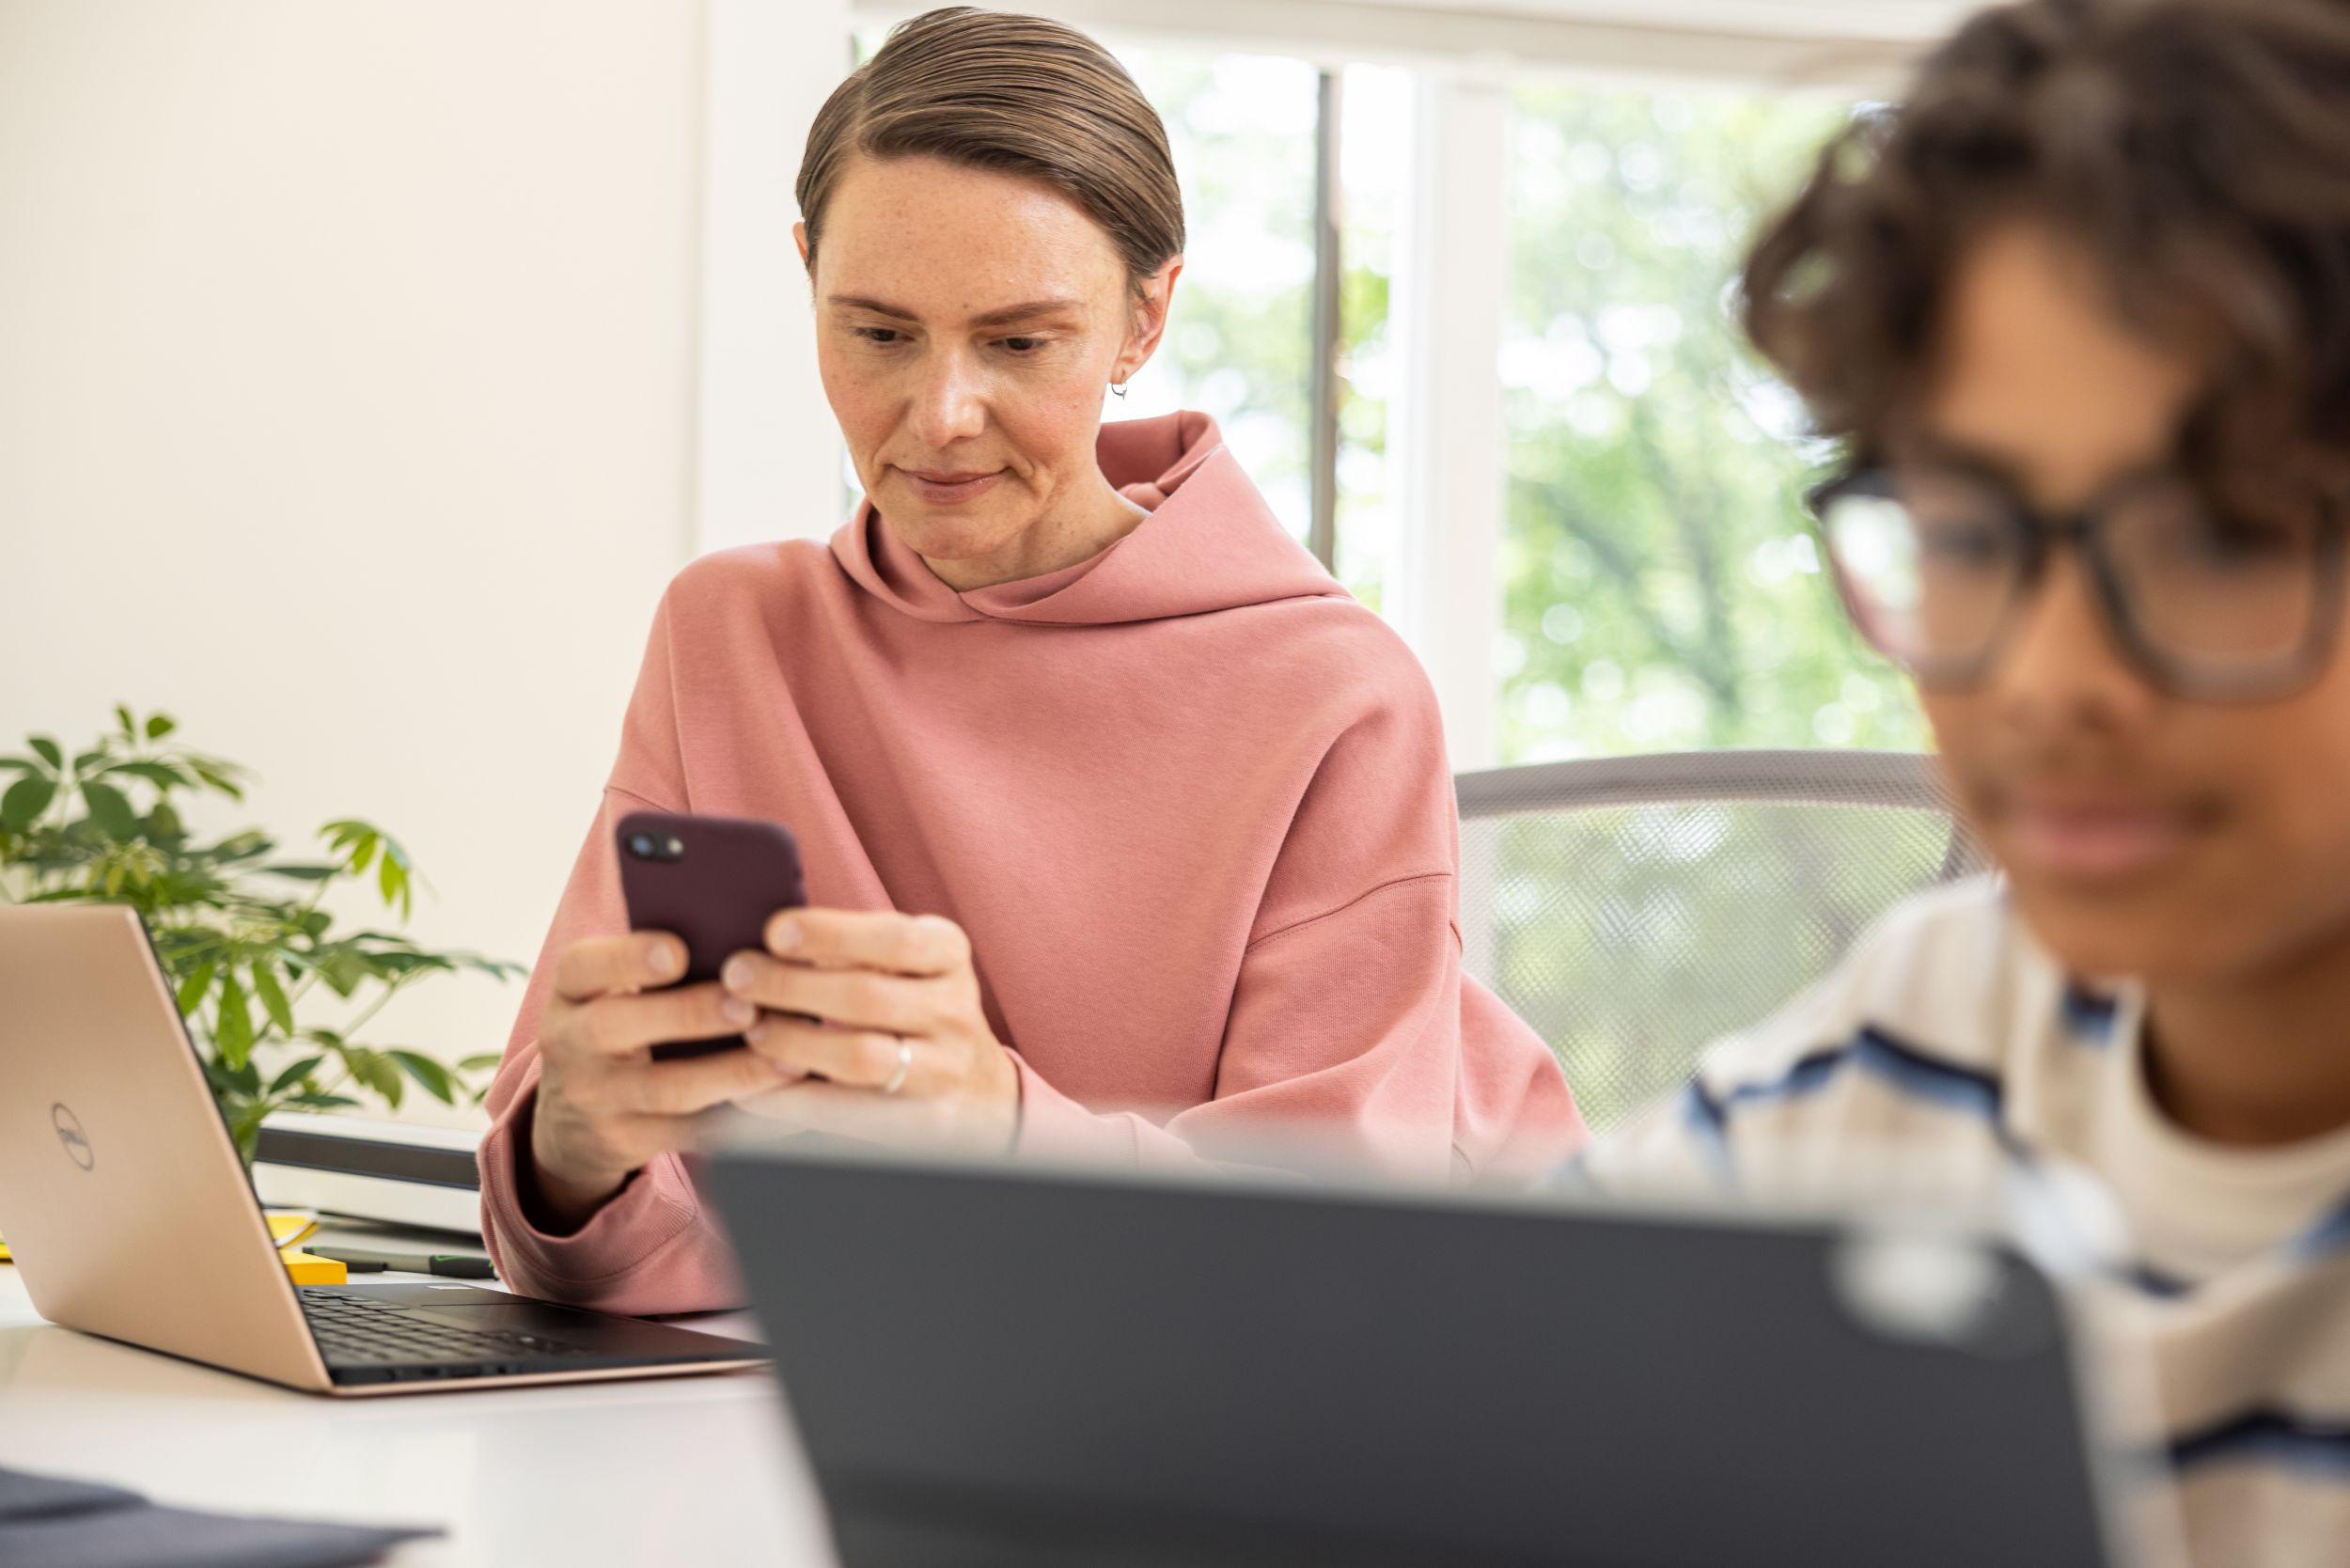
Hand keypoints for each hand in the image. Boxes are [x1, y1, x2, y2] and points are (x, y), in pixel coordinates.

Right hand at [525, 932, 804, 1230]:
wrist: (574, 1119)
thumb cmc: (619, 1026)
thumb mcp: (609, 991)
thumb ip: (652, 961)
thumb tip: (737, 923)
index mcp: (572, 992)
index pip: (582, 967)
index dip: (627, 958)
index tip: (677, 951)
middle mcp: (572, 1044)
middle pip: (617, 1026)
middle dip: (688, 1014)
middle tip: (747, 1005)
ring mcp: (598, 1098)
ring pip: (666, 1088)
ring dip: (732, 1072)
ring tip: (786, 1058)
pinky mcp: (629, 1140)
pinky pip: (691, 1132)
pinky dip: (743, 1120)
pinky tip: (786, 1100)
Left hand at [720, 909, 1019, 1151]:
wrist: (975, 1085)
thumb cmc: (911, 1002)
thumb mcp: (905, 959)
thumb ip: (854, 944)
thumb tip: (771, 937)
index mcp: (948, 954)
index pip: (895, 939)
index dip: (831, 934)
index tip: (774, 931)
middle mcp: (954, 1010)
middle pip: (869, 997)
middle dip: (792, 986)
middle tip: (738, 976)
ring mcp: (944, 1068)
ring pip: (861, 1057)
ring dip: (793, 1041)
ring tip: (751, 1029)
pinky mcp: (923, 1121)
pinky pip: (849, 1112)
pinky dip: (793, 1101)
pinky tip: (753, 1090)